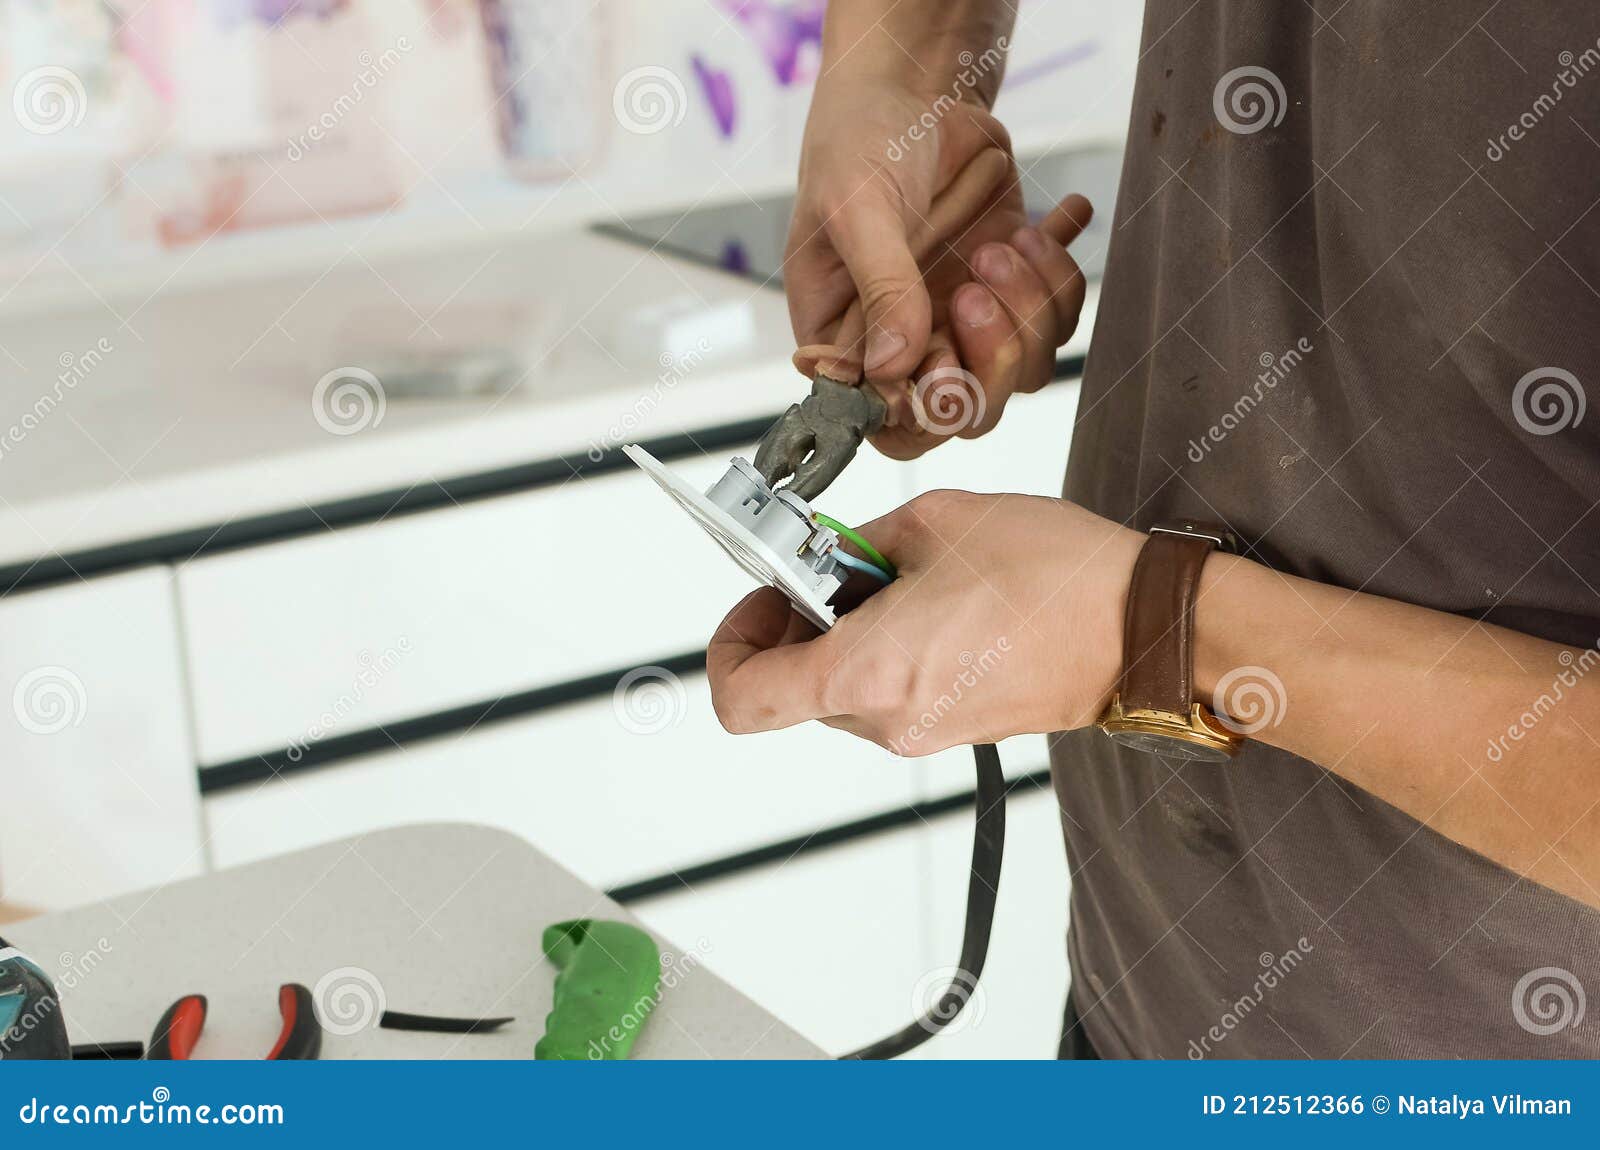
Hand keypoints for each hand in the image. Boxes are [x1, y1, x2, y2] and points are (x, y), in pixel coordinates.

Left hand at [707, 490, 1143, 754]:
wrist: (1143, 628)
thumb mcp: (934, 523)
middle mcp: (889, 718)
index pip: (744, 699)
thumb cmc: (1055, 577)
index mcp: (868, 672)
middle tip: (836, 565)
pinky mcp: (956, 728)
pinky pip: (892, 693)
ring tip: (901, 577)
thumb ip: (857, 544)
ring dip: (849, 633)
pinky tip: (933, 601)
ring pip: (844, 688)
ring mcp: (924, 732)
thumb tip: (828, 554)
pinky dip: (889, 650)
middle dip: (800, 621)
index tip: (761, 598)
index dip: (732, 644)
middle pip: (795, 686)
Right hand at [784, 61, 1093, 458]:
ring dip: (1030, 304)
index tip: (940, 360)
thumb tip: (895, 368)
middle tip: (979, 279)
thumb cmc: (858, 144)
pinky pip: (1058, 311)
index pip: (889, 421)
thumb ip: (882, 287)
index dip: (924, 411)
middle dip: (992, 354)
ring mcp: (963, 319)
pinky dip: (1061, 267)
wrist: (909, 91)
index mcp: (849, 341)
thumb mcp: (857, 209)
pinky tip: (1056, 218)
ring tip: (1008, 239)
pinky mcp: (1011, 287)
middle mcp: (909, 343)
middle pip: (970, 407)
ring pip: (1025, 365)